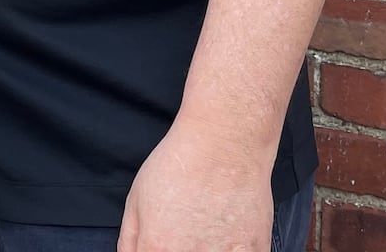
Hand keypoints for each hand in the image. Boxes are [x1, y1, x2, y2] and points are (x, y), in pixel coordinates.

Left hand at [118, 118, 273, 251]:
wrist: (224, 143)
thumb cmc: (180, 164)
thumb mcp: (136, 199)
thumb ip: (130, 241)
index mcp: (158, 247)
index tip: (160, 244)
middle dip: (178, 250)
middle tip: (183, 235)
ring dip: (206, 250)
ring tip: (206, 232)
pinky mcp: (254, 251)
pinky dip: (233, 251)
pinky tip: (227, 237)